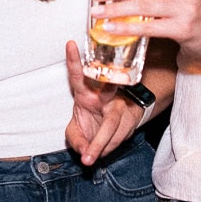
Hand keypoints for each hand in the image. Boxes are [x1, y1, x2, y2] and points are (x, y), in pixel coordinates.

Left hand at [63, 41, 140, 164]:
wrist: (116, 127)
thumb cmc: (91, 122)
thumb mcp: (76, 130)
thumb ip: (75, 139)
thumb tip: (83, 150)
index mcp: (86, 91)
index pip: (78, 74)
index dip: (74, 59)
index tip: (70, 43)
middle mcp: (106, 95)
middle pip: (108, 92)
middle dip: (109, 87)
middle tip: (107, 82)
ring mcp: (120, 106)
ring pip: (113, 124)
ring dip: (101, 144)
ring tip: (89, 158)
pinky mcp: (130, 119)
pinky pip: (120, 136)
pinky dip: (109, 148)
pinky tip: (102, 152)